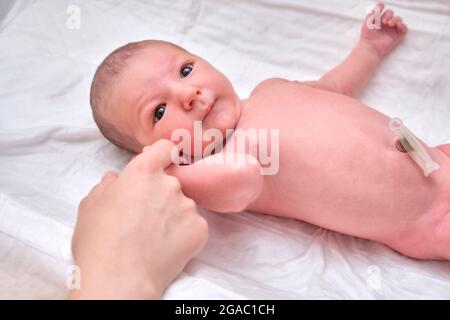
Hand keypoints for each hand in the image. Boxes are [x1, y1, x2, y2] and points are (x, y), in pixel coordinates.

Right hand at [69, 139, 207, 298]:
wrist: (120, 279)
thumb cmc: (99, 241)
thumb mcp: (90, 206)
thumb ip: (106, 186)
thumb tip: (115, 180)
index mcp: (143, 172)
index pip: (164, 149)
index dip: (162, 155)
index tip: (160, 163)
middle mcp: (170, 184)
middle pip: (171, 182)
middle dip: (160, 195)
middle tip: (144, 218)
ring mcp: (188, 207)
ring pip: (182, 205)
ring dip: (173, 215)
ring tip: (154, 237)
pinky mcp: (199, 229)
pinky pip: (193, 226)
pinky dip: (184, 234)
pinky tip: (167, 247)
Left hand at [360, 3, 407, 58]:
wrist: (369, 48)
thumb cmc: (367, 37)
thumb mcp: (366, 24)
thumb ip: (370, 15)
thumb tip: (376, 8)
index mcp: (378, 20)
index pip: (383, 11)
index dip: (382, 8)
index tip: (380, 8)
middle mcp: (386, 24)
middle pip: (391, 13)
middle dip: (388, 14)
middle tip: (384, 21)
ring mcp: (392, 30)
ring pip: (398, 19)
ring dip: (396, 19)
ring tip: (390, 23)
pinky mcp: (397, 36)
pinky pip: (404, 29)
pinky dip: (403, 26)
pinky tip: (398, 25)